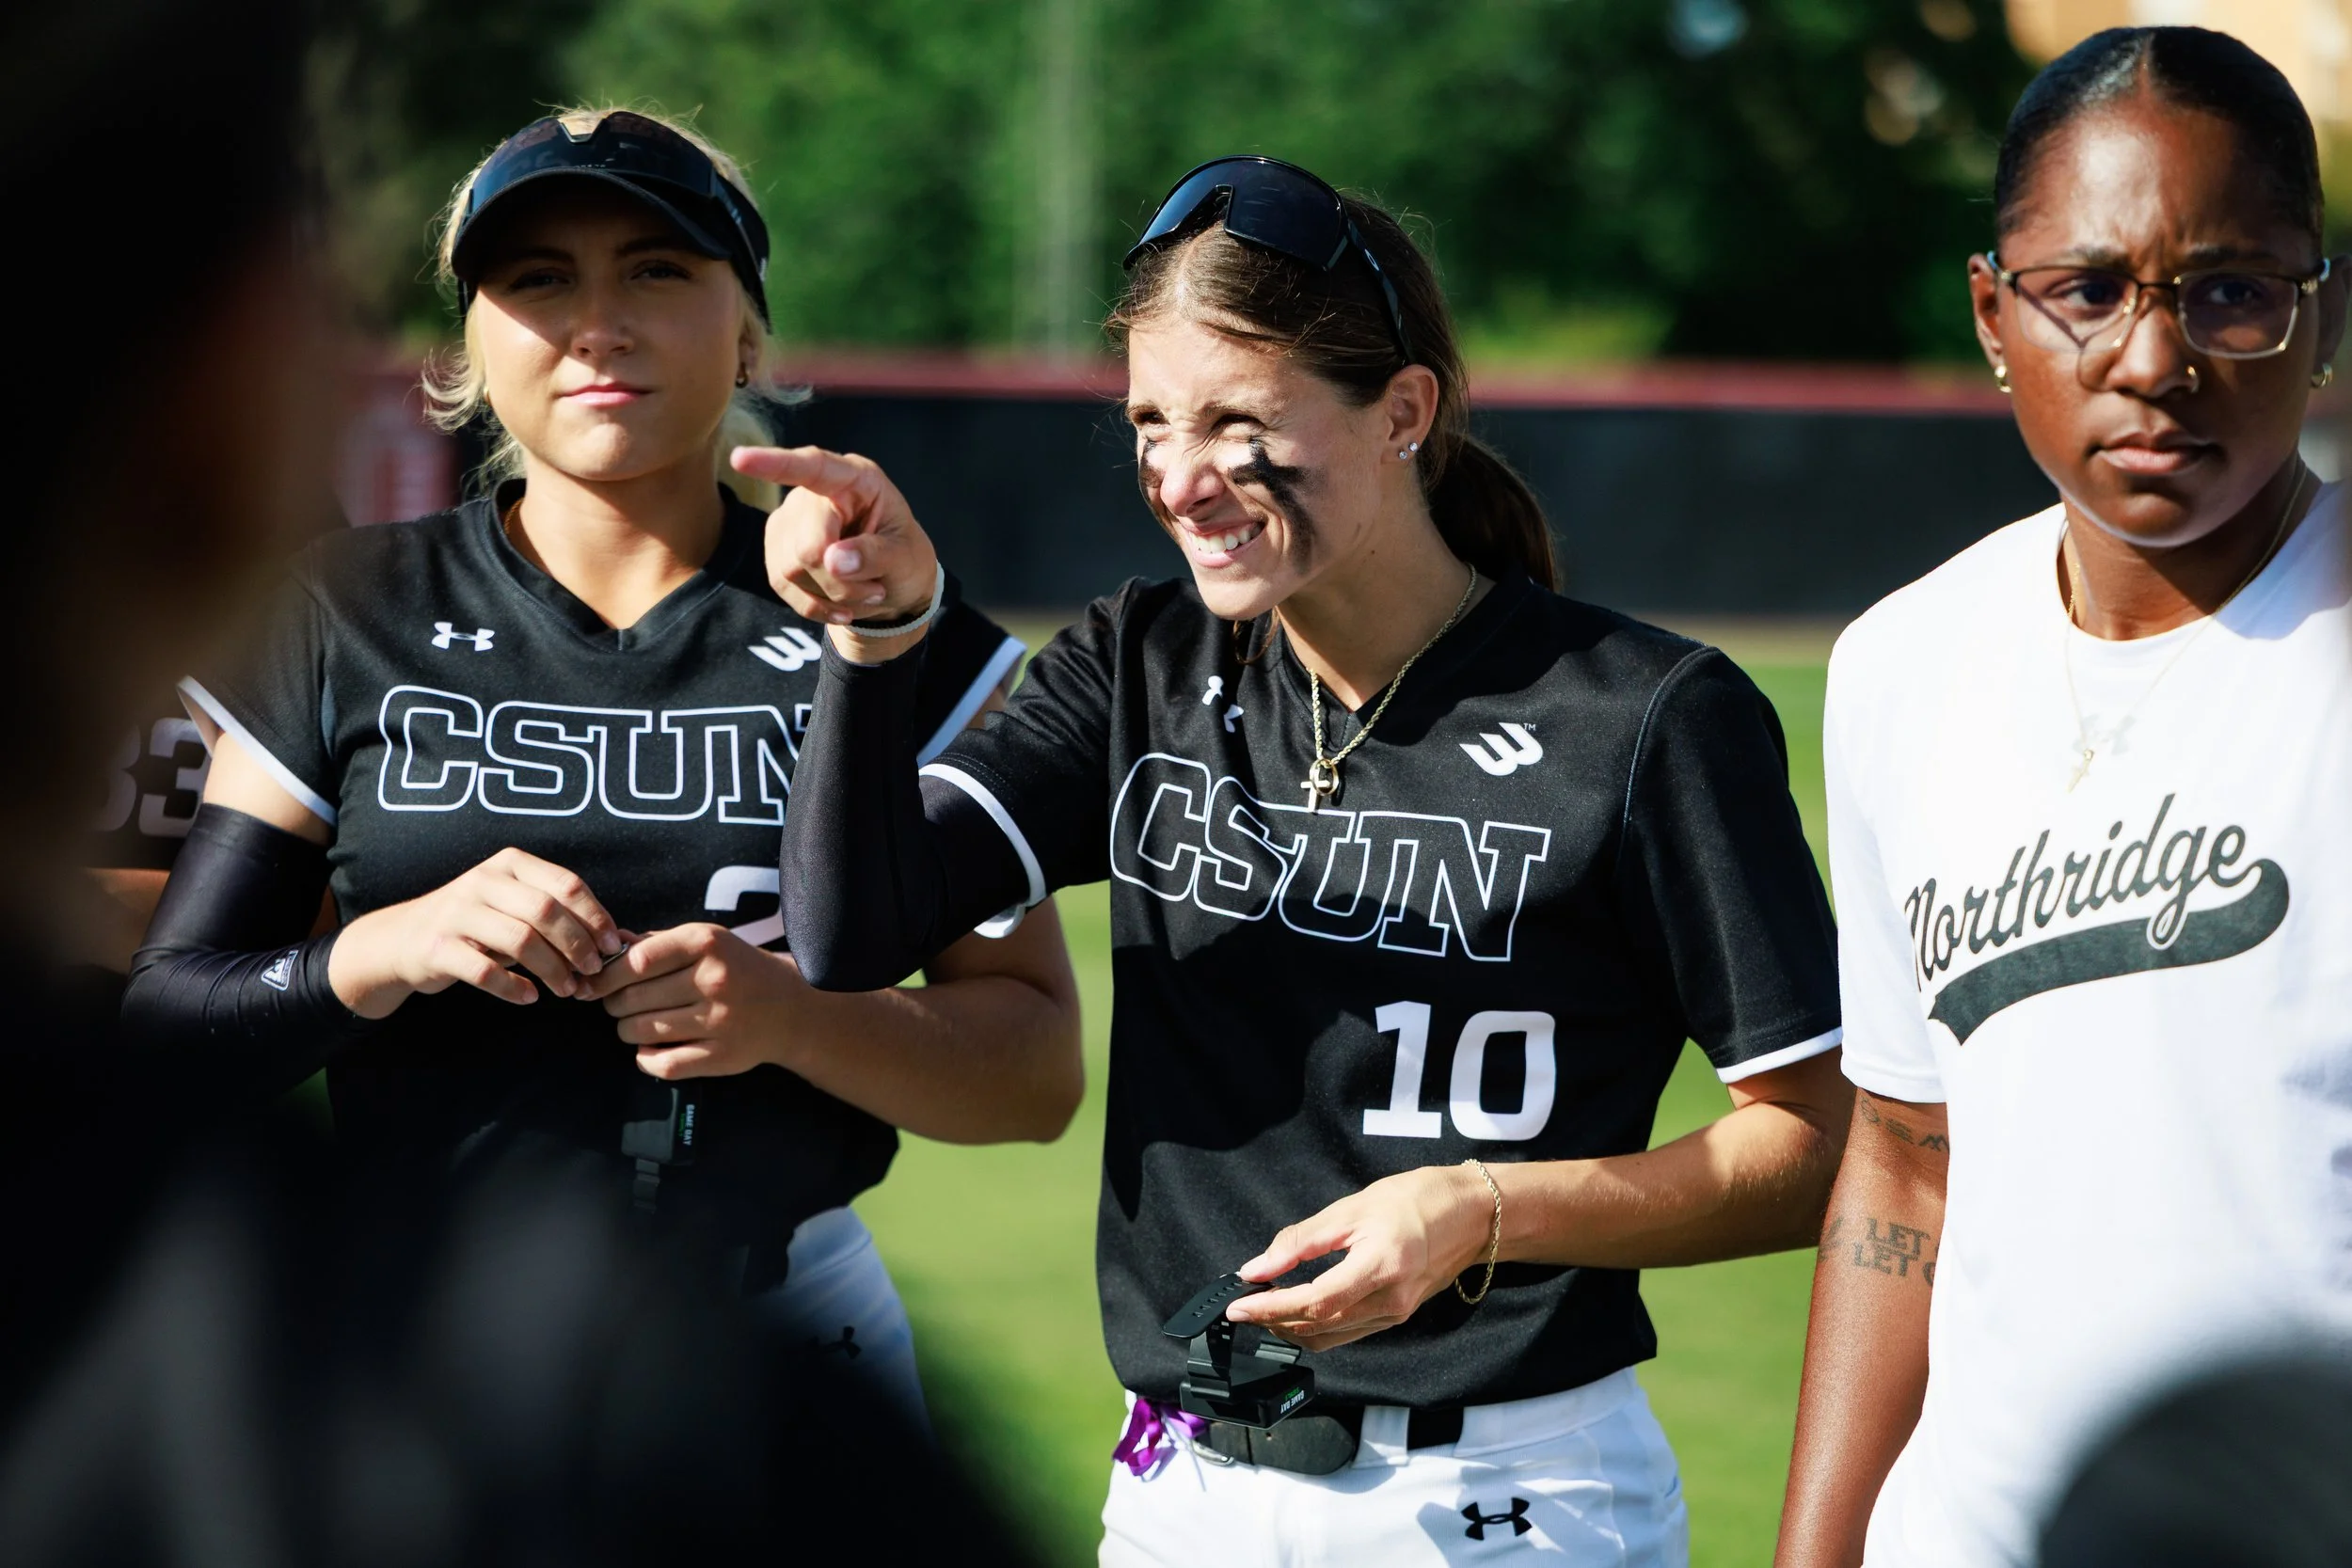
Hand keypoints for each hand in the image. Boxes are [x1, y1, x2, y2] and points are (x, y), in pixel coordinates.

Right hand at [328, 847, 622, 1018]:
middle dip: (578, 945)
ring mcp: (457, 913)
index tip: (613, 946)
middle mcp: (483, 881)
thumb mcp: (514, 907)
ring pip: (521, 940)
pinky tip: (529, 997)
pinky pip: (485, 971)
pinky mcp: (438, 948)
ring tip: (568, 990)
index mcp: (510, 864)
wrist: (402, 940)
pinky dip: (514, 987)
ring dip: (552, 970)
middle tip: (593, 972)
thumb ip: (559, 917)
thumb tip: (620, 941)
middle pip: (547, 911)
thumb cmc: (477, 925)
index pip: (566, 884)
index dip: (596, 916)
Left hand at [576, 922, 806, 1079]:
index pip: (638, 960)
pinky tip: (650, 1048)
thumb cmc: (738, 969)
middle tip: (618, 1004)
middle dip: (614, 1003)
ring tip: (636, 1023)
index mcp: (707, 944)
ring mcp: (719, 1021)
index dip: (607, 974)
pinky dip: (645, 1059)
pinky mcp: (721, 1056)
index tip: (596, 983)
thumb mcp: (705, 941)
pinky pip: (662, 1064)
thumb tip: (611, 945)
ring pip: (641, 1031)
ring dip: (627, 1029)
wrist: (791, 1008)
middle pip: (633, 998)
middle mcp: (714, 980)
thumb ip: (657, 943)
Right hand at [731, 445, 938, 659]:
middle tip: (875, 588)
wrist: (893, 585)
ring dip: (834, 595)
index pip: (813, 467)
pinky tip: (842, 608)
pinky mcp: (776, 552)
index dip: (776, 464)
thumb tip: (832, 560)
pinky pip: (784, 586)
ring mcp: (788, 523)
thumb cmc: (904, 557)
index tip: (740, 459)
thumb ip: (876, 554)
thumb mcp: (906, 556)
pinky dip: (817, 606)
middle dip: (841, 580)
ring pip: (792, 570)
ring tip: (865, 591)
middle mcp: (812, 494)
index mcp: (854, 479)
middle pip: (807, 546)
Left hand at [1224, 1164, 1495, 1351]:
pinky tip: (1298, 1309)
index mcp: (1379, 1267)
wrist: (1473, 1215)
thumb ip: (1302, 1240)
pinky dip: (1317, 1327)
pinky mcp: (1397, 1316)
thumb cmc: (1418, 1200)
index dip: (1271, 1308)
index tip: (1238, 1306)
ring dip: (1292, 1328)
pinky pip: (1348, 1333)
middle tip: (1242, 1307)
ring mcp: (1396, 1314)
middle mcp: (1390, 1301)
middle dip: (1273, 1321)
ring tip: (1263, 1309)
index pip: (1314, 1302)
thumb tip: (1258, 1266)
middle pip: (1319, 1326)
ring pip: (1331, 1337)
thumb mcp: (1353, 1208)